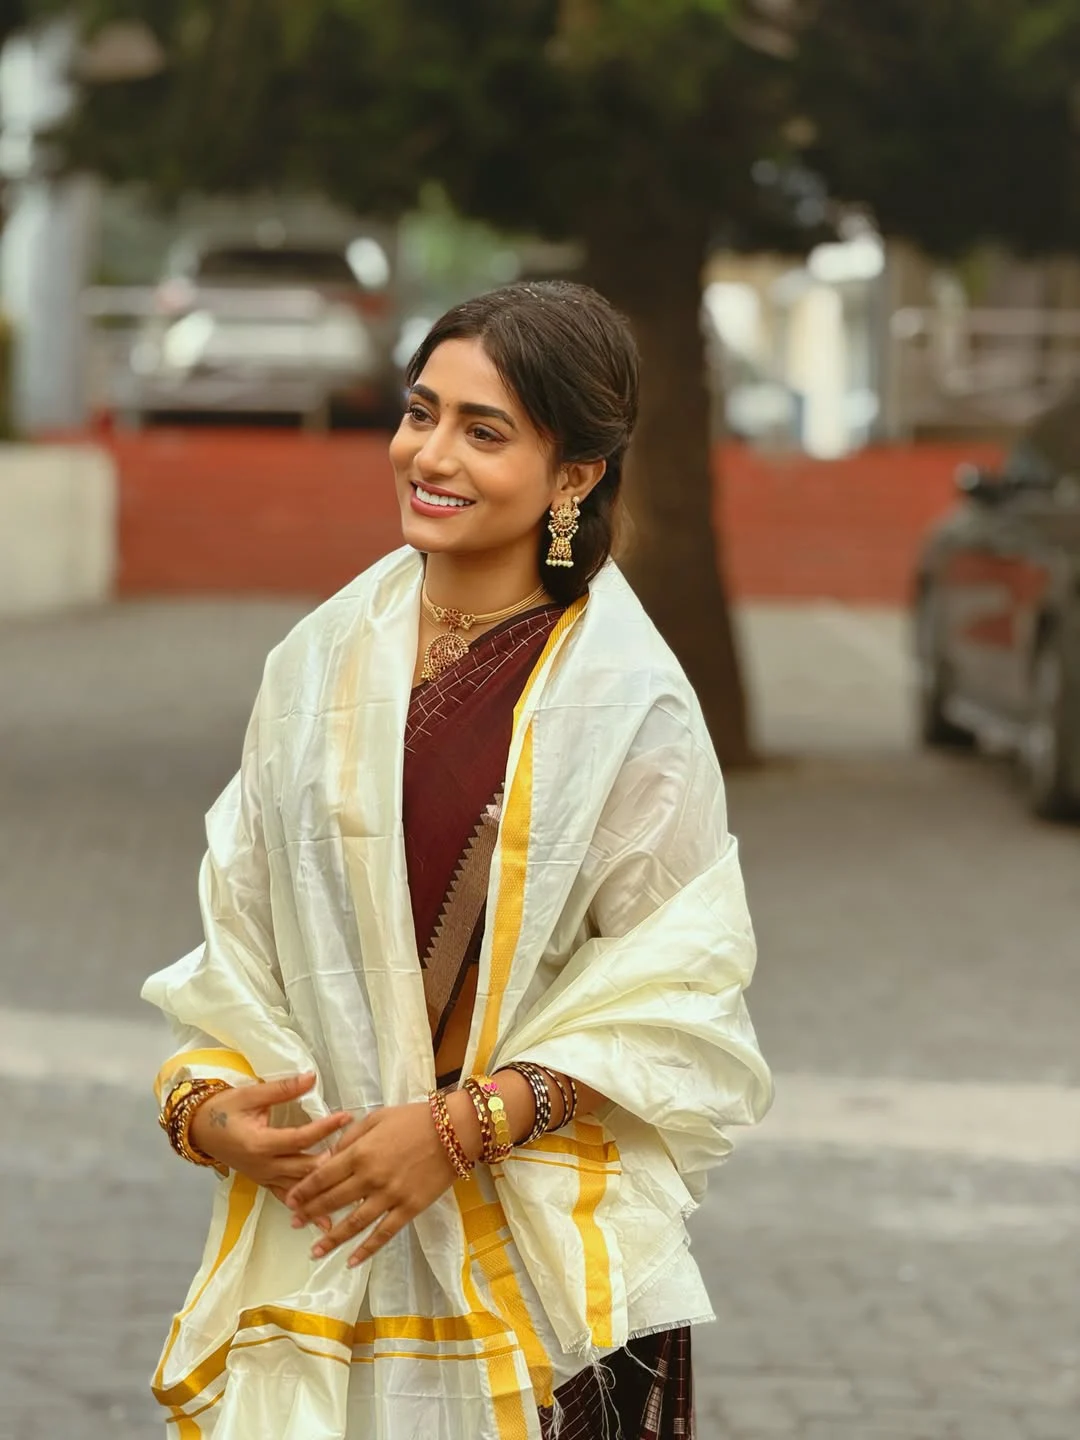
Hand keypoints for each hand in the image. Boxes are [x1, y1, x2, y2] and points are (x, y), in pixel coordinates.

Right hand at [188, 1072, 351, 1211]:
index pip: (301, 1138)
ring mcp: (264, 1177)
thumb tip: (311, 1077)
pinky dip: (307, 1208)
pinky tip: (326, 1223)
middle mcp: (264, 1165)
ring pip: (299, 1188)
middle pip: (304, 1168)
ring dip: (323, 1189)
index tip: (346, 1117)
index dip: (325, 1128)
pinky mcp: (264, 1182)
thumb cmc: (224, 1109)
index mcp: (260, 1143)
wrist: (199, 1129)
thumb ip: (282, 1089)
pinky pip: (288, 1197)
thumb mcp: (250, 1095)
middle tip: (357, 1155)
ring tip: (351, 1192)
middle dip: (331, 1162)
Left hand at [285, 1100, 464, 1267]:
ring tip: (315, 1252)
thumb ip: (349, 1138)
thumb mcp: (377, 1118)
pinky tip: (352, 1260)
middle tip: (294, 1224)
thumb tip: (327, 1158)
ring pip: (354, 1223)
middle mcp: (370, 1177)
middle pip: (333, 1200)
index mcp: (360, 1152)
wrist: (453, 1130)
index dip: (303, 1190)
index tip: (289, 1200)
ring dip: (331, 1239)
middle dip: (310, 1213)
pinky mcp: (409, 1209)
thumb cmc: (413, 1119)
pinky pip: (383, 1233)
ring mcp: (390, 1196)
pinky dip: (366, 1249)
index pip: (323, 1176)